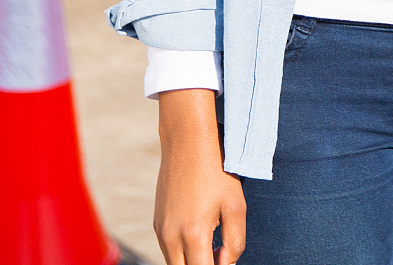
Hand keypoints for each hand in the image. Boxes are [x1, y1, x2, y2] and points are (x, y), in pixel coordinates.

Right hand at [155, 89, 245, 264]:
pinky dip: (183, 251)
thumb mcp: (236, 206)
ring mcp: (160, 229)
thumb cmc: (218, 171)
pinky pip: (169, 249)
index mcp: (193, 233)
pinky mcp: (156, 222)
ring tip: (213, 245)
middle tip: (219, 255)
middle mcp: (170, 236)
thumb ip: (234, 243)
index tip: (225, 261)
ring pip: (175, 263)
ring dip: (193, 261)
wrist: (188, 141)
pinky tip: (199, 234)